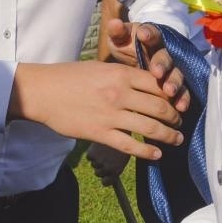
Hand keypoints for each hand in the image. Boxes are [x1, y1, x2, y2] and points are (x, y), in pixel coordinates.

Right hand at [9, 61, 181, 160]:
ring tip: (176, 139)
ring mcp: (111, 115)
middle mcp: (119, 94)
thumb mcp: (99, 67)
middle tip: (179, 122)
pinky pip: (131, 146)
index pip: (158, 84)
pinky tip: (156, 155)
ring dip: (169, 136)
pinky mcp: (100, 133)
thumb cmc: (68, 77)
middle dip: (175, 117)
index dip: (173, 94)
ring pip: (151, 128)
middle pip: (160, 107)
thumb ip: (123, 75)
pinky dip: (148, 152)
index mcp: (120, 74)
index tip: (177, 101)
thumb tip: (146, 85)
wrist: (42, 92)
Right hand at [85, 142, 129, 185]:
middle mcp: (107, 168)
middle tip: (105, 159)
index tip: (105, 176)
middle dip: (101, 168)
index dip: (105, 179)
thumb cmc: (121, 146)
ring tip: (104, 150)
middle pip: (98, 173)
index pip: (106, 182)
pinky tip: (99, 146)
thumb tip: (108, 177)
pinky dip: (92, 152)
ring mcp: (98, 162)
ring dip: (97, 159)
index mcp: (116, 171)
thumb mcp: (122, 159)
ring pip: (93, 164)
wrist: (119, 131)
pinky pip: (89, 157)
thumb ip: (115, 168)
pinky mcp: (91, 154)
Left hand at [104, 19, 189, 112]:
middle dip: (162, 64)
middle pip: (166, 57)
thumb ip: (118, 32)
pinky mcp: (177, 85)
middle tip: (157, 72)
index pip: (152, 34)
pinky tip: (181, 107)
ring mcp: (172, 69)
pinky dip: (183, 98)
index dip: (148, 34)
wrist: (136, 59)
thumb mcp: (120, 39)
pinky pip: (183, 91)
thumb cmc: (127, 47)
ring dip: (174, 83)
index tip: (142, 35)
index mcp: (151, 39)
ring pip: (176, 75)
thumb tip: (114, 23)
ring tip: (169, 92)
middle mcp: (164, 53)